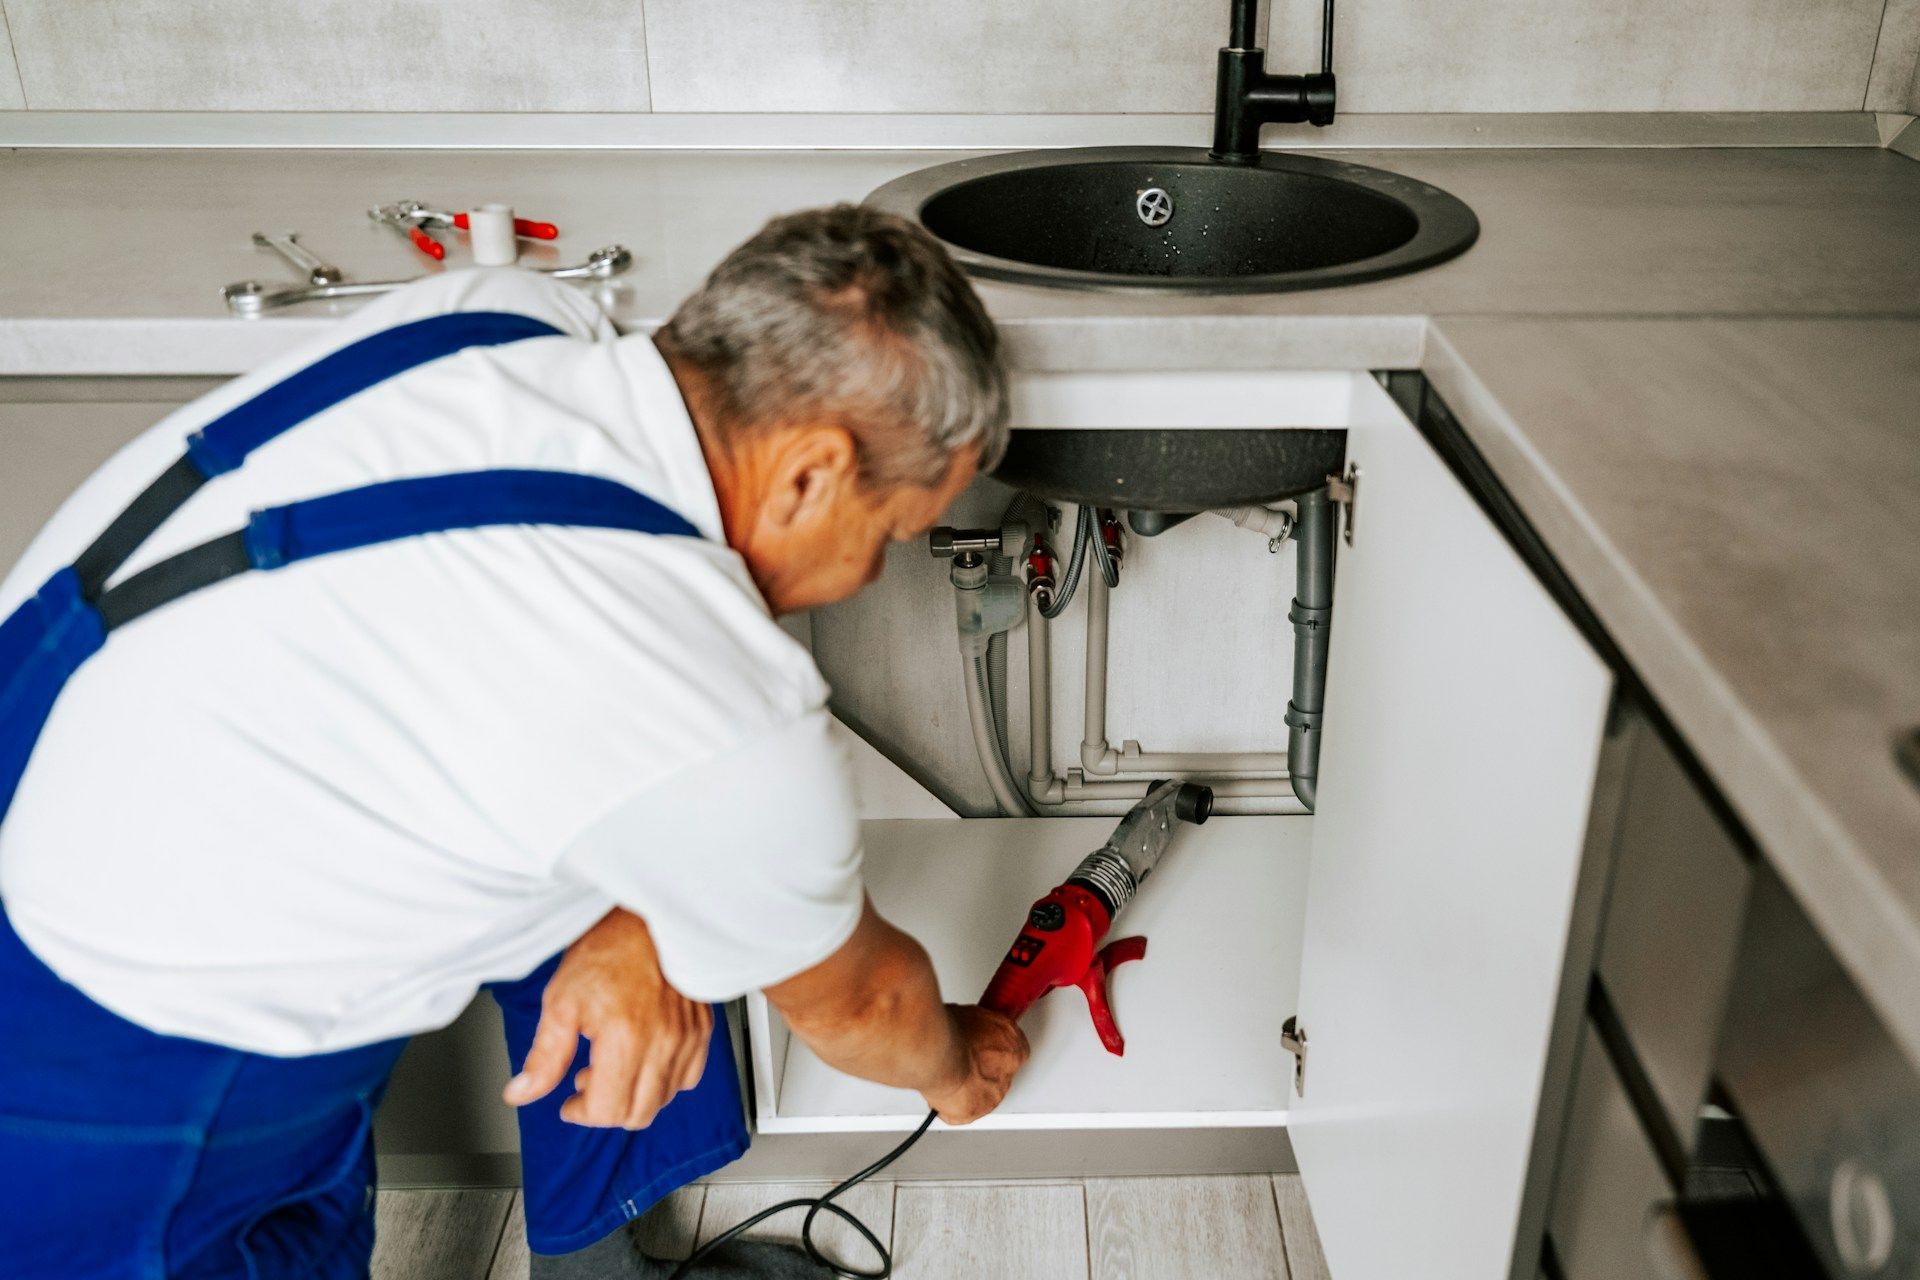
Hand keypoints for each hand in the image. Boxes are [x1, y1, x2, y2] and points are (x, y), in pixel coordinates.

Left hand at [501, 908, 710, 1128]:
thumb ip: (544, 1057)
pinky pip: (689, 1077)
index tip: (569, 1102)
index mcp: (626, 1037)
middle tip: (586, 1085)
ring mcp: (687, 1037)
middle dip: (607, 1109)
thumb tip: (521, 1093)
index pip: (608, 1110)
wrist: (644, 917)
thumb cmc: (606, 950)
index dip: (581, 1112)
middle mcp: (664, 1041)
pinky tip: (643, 1059)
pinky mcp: (701, 1028)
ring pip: (664, 1099)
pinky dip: (664, 1080)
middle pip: (638, 1113)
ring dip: (635, 1096)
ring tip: (613, 1067)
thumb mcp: (561, 1002)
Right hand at [921, 1004, 1028, 1124]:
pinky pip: (963, 1112)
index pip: (1014, 1051)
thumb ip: (981, 1026)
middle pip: (998, 1075)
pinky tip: (942, 1093)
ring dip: (968, 1088)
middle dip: (981, 1070)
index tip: (984, 1046)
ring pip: (982, 1095)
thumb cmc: (951, 1033)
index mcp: (1013, 1048)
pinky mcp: (971, 1113)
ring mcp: (990, 1096)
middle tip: (962, 1060)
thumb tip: (973, 1024)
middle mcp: (1006, 1075)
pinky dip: (952, 1106)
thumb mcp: (973, 1014)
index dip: (995, 1050)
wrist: (936, 1054)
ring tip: (948, 1075)